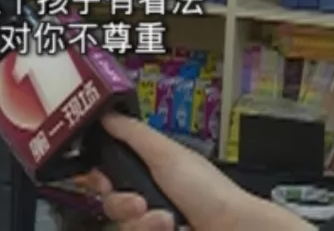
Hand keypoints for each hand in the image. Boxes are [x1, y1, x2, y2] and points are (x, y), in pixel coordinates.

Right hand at [75, 114, 314, 230]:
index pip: (107, 175)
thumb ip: (132, 133)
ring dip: (140, 223)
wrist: (233, 230)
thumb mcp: (167, 154)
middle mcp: (148, 199)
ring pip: (122, 225)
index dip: (100, 178)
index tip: (103, 180)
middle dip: (122, 203)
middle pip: (110, 204)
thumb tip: (106, 113)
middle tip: (139, 202)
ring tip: (165, 221)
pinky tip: (170, 228)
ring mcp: (152, 224)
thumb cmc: (209, 192)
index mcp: (148, 172)